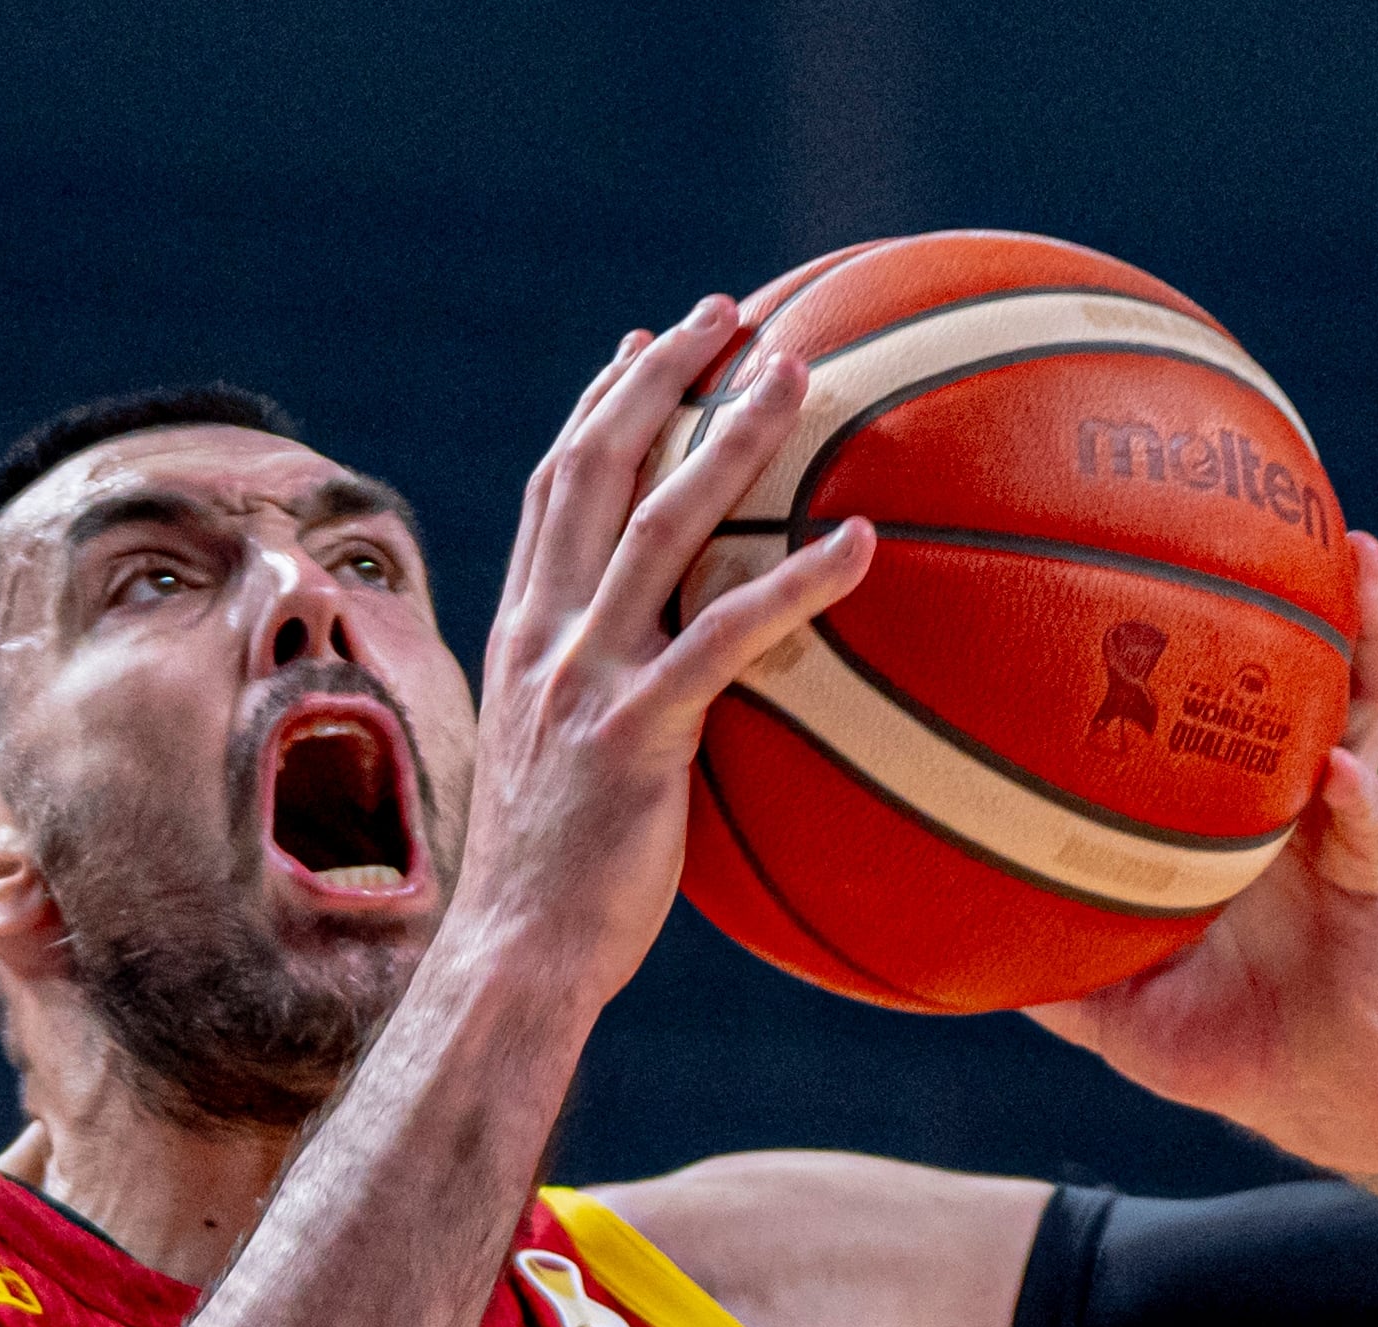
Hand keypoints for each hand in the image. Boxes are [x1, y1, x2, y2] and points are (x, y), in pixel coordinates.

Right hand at [452, 297, 875, 1016]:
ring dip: (732, 440)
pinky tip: (863, 546)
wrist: (514, 960)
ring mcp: (584, 680)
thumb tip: (680, 702)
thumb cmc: (555, 891)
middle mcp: (544, 637)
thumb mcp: (568, 776)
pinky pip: (726, 639)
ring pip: (660, 526)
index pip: (555, 491)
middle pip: (597, 469)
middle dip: (659, 377)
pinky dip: (794, 584)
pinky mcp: (636, 734)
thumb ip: (611, 713)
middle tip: (728, 314)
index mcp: (524, 636)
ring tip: (798, 377)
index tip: (640, 345)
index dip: (598, 409)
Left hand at [1027, 534, 1377, 1225]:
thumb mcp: (1113, 1006)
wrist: (1324, 1098)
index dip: (1199, 622)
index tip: (1155, 537)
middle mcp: (1288, 797)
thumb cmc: (1221, 1040)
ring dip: (1366, 643)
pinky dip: (1362, 803)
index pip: (1215, 693)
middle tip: (1277, 500)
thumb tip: (923, 952)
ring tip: (1359, 568)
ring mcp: (1340, 830)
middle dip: (1297, 582)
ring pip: (1365, 713)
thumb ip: (1039, 969)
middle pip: (1300, 668)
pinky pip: (1374, 833)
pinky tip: (1345, 777)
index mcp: (1227, 807)